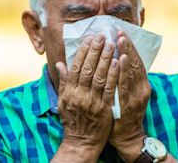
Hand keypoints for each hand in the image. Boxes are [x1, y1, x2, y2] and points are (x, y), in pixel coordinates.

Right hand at [53, 34, 118, 161]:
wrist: (81, 141)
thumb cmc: (72, 120)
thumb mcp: (63, 101)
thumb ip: (64, 81)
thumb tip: (60, 64)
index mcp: (69, 92)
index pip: (75, 67)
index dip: (83, 52)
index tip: (89, 39)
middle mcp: (79, 95)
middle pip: (87, 69)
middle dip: (95, 51)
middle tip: (102, 36)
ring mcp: (92, 102)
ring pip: (99, 76)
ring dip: (106, 59)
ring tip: (111, 44)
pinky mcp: (104, 108)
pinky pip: (110, 89)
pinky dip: (114, 75)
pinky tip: (118, 63)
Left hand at [109, 31, 151, 161]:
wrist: (126, 137)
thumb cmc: (120, 113)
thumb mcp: (119, 93)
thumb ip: (114, 77)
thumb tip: (110, 60)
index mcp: (136, 83)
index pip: (132, 61)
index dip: (126, 47)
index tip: (119, 33)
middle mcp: (139, 87)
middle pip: (134, 62)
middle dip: (126, 46)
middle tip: (120, 32)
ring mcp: (136, 95)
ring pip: (131, 71)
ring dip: (126, 54)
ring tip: (121, 40)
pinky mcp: (130, 103)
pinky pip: (125, 85)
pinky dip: (124, 72)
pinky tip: (122, 60)